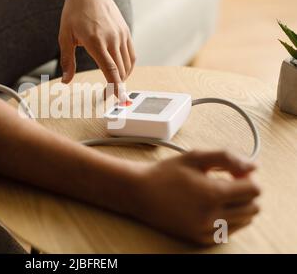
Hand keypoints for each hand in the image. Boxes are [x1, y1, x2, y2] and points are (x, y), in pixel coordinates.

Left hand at [58, 0, 135, 99]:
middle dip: (117, 86)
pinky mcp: (126, 32)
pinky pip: (131, 55)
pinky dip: (128, 66)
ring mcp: (121, 35)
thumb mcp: (65, 37)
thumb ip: (67, 61)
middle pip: (121, 71)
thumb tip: (66, 81)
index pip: (111, 70)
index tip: (115, 99)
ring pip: (128, 64)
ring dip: (123, 77)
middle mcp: (112, 39)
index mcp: (96, 42)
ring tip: (115, 84)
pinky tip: (120, 71)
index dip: (115, 87)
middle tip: (108, 95)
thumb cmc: (73, 13)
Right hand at [126, 151, 260, 244]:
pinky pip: (228, 232)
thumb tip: (253, 166)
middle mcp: (212, 216)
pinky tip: (210, 207)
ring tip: (217, 195)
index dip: (247, 178)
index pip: (254, 190)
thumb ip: (227, 157)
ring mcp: (206, 230)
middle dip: (245, 193)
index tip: (234, 172)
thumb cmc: (166, 172)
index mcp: (213, 193)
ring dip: (238, 206)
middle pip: (253, 207)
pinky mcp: (200, 239)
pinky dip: (227, 219)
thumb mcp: (195, 156)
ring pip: (244, 221)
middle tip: (226, 182)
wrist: (140, 193)